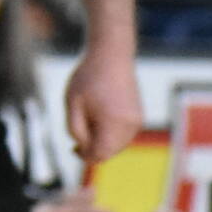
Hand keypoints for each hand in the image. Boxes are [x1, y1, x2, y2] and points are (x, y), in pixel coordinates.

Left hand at [64, 39, 141, 163]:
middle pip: (110, 151)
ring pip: (118, 144)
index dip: (85, 156)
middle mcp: (131, 125)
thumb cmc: (88, 78)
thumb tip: (85, 149)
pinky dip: (111, 132)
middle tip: (79, 132)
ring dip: (103, 140)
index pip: (101, 154)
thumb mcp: (73, 105)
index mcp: (114, 123)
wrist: (111, 55)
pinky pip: (124, 134)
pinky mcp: (139, 116)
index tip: (74, 148)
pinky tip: (100, 115)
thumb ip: (76, 130)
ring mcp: (138, 121)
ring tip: (89, 118)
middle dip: (94, 147)